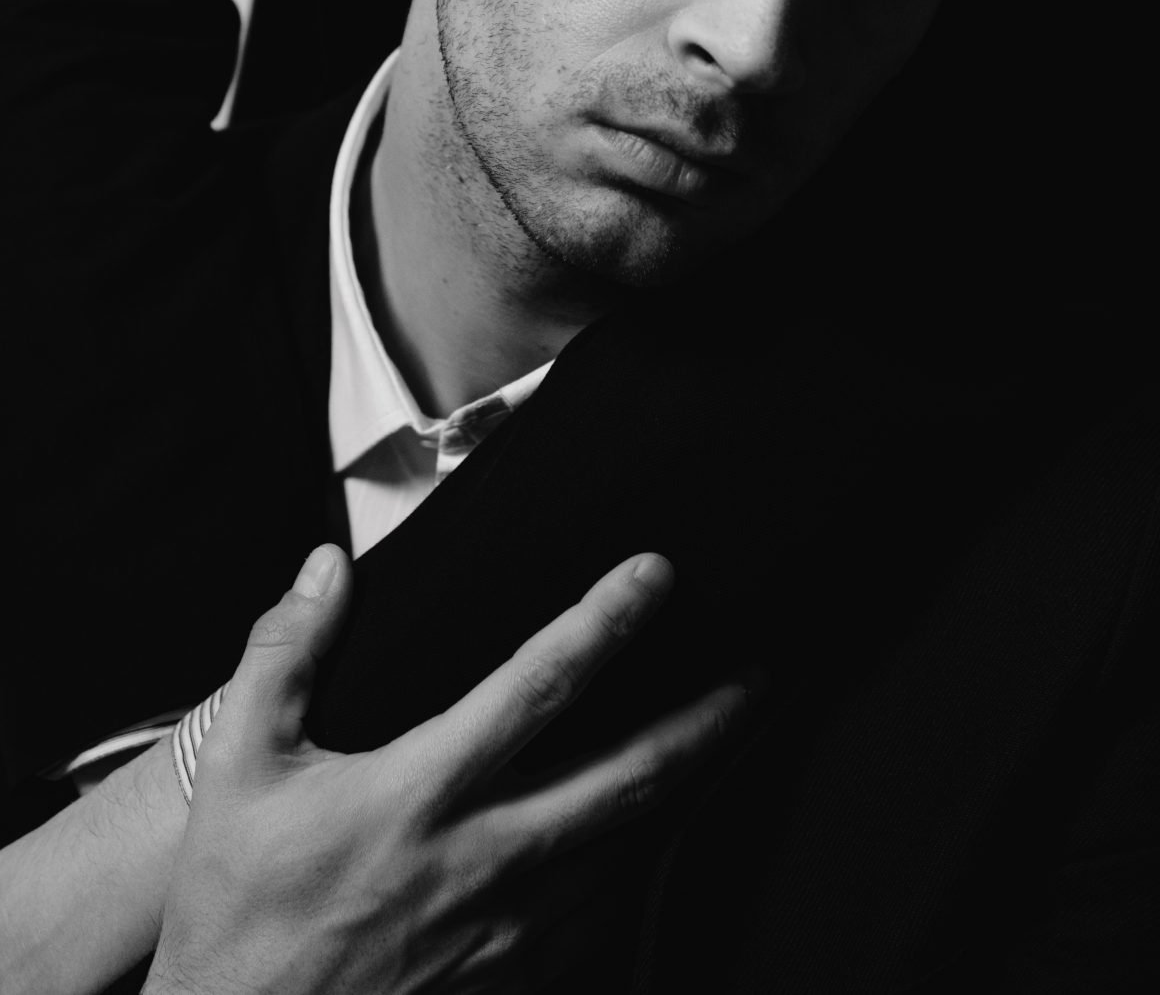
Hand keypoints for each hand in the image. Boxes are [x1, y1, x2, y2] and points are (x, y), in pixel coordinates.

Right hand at [144, 545, 751, 994]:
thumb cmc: (235, 908)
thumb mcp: (235, 767)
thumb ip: (284, 654)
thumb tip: (327, 567)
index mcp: (414, 796)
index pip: (534, 688)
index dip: (604, 624)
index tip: (654, 574)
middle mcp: (478, 862)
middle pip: (622, 782)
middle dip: (701, 723)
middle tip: (755, 673)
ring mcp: (505, 932)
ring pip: (626, 851)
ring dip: (685, 790)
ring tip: (728, 737)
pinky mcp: (510, 980)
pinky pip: (600, 916)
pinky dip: (641, 865)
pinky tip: (659, 833)